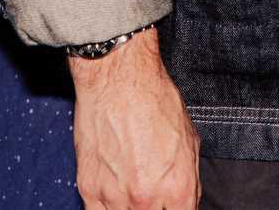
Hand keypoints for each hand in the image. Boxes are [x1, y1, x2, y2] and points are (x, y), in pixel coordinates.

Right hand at [69, 29, 201, 209]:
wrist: (118, 81)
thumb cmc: (154, 101)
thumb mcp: (189, 140)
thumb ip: (188, 179)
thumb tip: (186, 201)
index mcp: (178, 188)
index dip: (177, 209)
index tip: (171, 204)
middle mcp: (147, 199)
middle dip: (156, 207)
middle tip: (153, 191)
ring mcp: (116, 197)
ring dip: (131, 208)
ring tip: (134, 186)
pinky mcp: (89, 190)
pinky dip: (108, 208)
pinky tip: (115, 195)